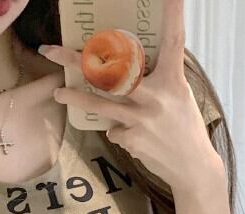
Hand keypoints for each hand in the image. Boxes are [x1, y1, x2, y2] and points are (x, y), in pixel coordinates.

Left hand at [42, 0, 215, 189]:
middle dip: (78, 59)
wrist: (192, 167)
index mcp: (172, 80)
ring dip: (75, 97)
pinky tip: (131, 135)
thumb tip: (132, 66)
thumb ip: (159, 79)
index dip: (173, 15)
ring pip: (100, 104)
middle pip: (112, 72)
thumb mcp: (179, 96)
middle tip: (52, 49)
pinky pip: (114, 130)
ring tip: (58, 91)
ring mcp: (141, 119)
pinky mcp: (132, 139)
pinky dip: (118, 130)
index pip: (173, 41)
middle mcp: (156, 96)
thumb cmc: (185, 128)